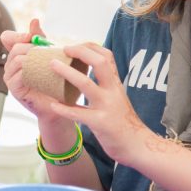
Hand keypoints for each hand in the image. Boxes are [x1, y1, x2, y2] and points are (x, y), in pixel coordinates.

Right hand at [1, 19, 64, 122]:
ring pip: (16, 59)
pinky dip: (29, 72)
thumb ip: (41, 38)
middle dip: (31, 46)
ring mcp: (11, 77)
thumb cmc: (56, 82)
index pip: (8, 37)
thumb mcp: (50, 55)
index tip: (33, 37)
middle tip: (47, 52)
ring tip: (47, 62)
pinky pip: (18, 75)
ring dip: (33, 58)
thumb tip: (34, 21)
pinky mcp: (14, 89)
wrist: (60, 106)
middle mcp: (11, 65)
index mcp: (17, 55)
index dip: (19, 34)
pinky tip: (41, 73)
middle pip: (14, 46)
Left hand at [47, 42, 154, 165]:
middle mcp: (113, 91)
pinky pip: (79, 114)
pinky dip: (65, 108)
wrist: (138, 145)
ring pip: (86, 84)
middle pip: (100, 63)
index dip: (90, 47)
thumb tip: (90, 71)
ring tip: (52, 65)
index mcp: (116, 84)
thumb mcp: (118, 98)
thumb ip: (107, 85)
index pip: (107, 56)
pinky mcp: (101, 123)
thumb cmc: (124, 122)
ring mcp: (107, 106)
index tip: (73, 45)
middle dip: (81, 52)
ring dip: (67, 72)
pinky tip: (53, 104)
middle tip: (63, 49)